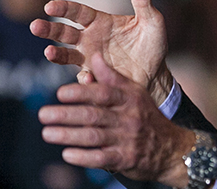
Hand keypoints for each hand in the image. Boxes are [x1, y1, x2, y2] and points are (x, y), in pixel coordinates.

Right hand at [30, 0, 171, 103]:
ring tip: (49, 52)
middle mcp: (90, 39)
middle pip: (64, 32)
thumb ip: (143, 0)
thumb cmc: (153, 44)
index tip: (50, 6)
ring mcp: (90, 59)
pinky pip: (84, 77)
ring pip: (66, 55)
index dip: (64, 9)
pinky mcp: (96, 77)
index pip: (78, 12)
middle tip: (35, 26)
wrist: (156, 74)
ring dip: (56, 54)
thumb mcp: (152, 21)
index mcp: (101, 22)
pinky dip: (84, 78)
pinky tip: (88, 77)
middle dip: (49, 29)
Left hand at [39, 53, 194, 186]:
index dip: (81, 92)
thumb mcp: (135, 93)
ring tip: (47, 133)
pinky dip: (82, 157)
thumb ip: (112, 78)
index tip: (60, 93)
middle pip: (94, 115)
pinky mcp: (126, 159)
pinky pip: (100, 158)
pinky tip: (66, 154)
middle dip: (66, 115)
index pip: (104, 93)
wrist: (172, 147)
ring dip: (67, 135)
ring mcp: (128, 139)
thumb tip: (93, 57)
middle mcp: (129, 117)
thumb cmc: (146, 117)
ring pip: (93, 136)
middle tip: (43, 114)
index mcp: (130, 98)